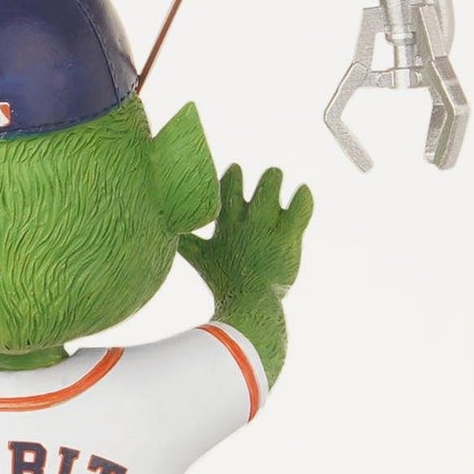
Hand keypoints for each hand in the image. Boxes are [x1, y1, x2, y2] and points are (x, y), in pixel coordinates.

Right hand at [178, 164, 313, 307]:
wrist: (249, 304)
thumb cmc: (225, 286)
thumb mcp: (201, 262)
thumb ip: (188, 246)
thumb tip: (169, 238)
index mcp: (225, 226)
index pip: (225, 191)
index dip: (231, 177)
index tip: (236, 169)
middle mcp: (244, 221)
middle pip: (248, 186)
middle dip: (252, 177)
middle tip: (268, 173)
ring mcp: (267, 227)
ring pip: (270, 189)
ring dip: (273, 179)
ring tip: (276, 175)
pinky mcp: (288, 237)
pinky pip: (299, 207)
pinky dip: (302, 196)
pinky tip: (304, 191)